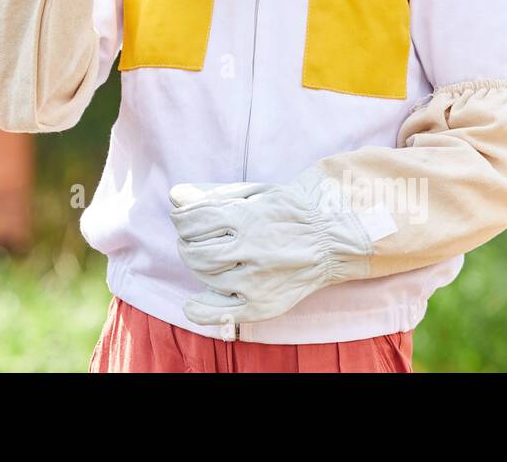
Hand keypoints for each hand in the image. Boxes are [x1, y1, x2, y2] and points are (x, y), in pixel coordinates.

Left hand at [167, 174, 374, 326]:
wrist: (331, 241)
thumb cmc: (289, 212)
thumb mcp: (256, 193)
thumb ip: (215, 194)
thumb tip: (174, 196)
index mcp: (247, 218)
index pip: (192, 221)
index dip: (181, 220)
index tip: (183, 220)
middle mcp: (251, 249)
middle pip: (195, 251)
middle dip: (185, 244)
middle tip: (190, 241)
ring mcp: (257, 280)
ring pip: (206, 277)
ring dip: (194, 267)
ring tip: (201, 259)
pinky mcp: (263, 304)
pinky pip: (222, 313)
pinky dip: (200, 310)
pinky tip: (192, 303)